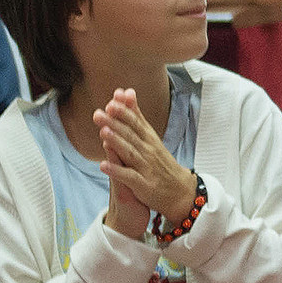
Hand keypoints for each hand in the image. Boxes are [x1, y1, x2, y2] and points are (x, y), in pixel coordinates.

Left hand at [97, 89, 197, 230]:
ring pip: (130, 153)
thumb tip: (127, 92)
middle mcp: (149, 151)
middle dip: (115, 123)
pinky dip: (117, 171)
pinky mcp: (144, 185)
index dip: (125, 112)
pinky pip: (129, 177)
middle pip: (131, 135)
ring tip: (103, 132)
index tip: (113, 100)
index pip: (137, 122)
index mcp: (149, 139)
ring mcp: (147, 168)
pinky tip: (103, 166)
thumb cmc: (161, 163)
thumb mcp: (151, 136)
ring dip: (116, 142)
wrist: (180, 190)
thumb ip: (137, 116)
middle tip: (100, 113)